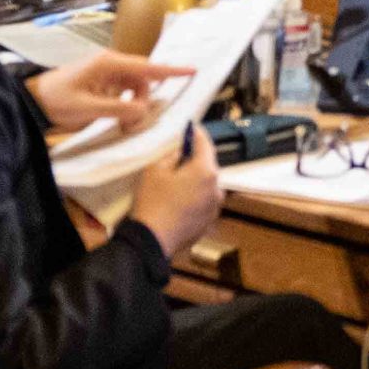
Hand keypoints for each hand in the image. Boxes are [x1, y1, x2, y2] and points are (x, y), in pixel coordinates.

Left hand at [30, 52, 176, 137]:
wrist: (34, 102)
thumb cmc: (57, 101)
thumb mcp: (88, 108)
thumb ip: (119, 110)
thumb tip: (143, 113)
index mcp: (108, 64)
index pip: (146, 67)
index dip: (170, 70)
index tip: (192, 70)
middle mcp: (111, 65)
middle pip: (143, 81)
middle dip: (144, 102)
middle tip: (133, 125)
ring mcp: (107, 74)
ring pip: (136, 89)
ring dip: (135, 107)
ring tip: (123, 126)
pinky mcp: (103, 84)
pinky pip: (125, 94)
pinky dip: (127, 107)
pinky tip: (118, 120)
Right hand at [128, 129, 224, 259]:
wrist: (151, 241)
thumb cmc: (152, 202)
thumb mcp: (155, 170)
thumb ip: (172, 154)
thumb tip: (181, 151)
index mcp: (206, 171)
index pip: (205, 144)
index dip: (196, 133)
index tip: (191, 128)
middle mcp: (217, 189)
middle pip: (207, 166)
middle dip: (194, 160)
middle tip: (177, 156)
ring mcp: (214, 207)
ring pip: (205, 186)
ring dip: (194, 181)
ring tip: (174, 183)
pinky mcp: (208, 222)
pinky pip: (203, 202)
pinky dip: (194, 198)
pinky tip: (177, 201)